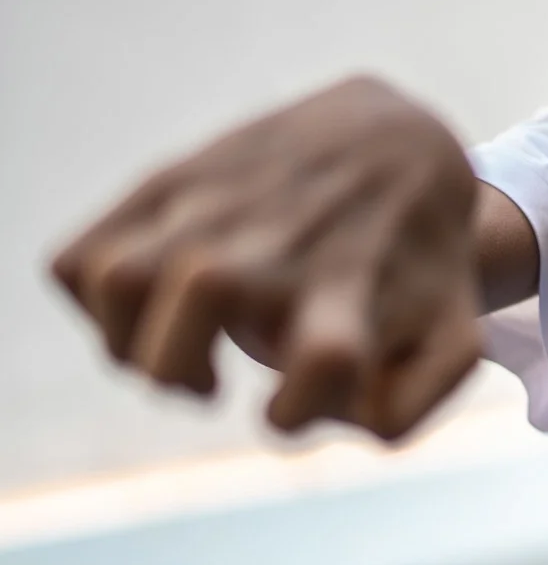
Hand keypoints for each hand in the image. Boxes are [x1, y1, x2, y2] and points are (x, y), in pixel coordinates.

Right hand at [49, 76, 484, 440]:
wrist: (398, 142)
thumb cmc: (416, 266)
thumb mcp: (451, 334)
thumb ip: (411, 404)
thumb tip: (338, 423)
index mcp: (352, 289)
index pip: (325, 363)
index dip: (296, 409)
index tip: (286, 406)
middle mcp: (281, 245)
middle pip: (203, 291)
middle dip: (178, 371)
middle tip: (203, 382)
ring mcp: (217, 209)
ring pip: (119, 278)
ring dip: (123, 339)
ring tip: (167, 343)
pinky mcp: (169, 183)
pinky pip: (79, 259)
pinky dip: (91, 300)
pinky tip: (143, 307)